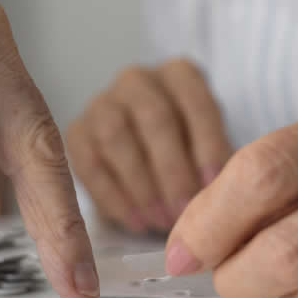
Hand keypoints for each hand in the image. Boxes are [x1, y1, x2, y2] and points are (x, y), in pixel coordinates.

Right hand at [68, 59, 233, 232]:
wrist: (148, 154)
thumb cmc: (190, 151)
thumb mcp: (211, 147)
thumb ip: (217, 163)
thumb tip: (220, 197)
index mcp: (179, 74)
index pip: (195, 101)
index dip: (206, 145)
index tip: (214, 187)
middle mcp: (137, 80)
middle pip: (154, 117)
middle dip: (172, 170)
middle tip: (184, 213)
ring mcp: (102, 102)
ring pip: (116, 137)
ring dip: (142, 185)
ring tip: (161, 222)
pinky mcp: (77, 132)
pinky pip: (89, 163)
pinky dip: (114, 197)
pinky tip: (137, 223)